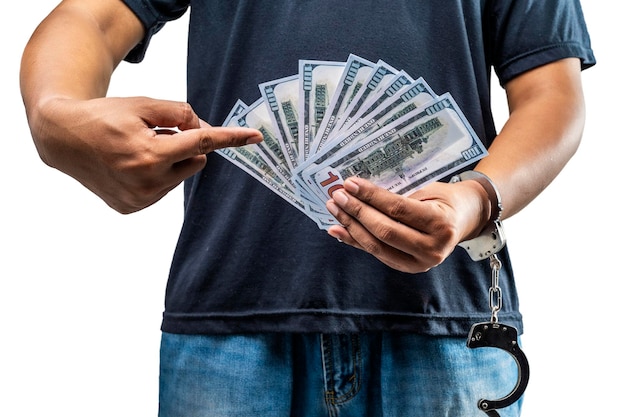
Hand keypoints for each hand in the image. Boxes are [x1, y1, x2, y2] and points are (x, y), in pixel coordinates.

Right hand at [31, 96, 261, 212]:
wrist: (64, 139)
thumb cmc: (105, 116)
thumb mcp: (143, 103)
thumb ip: (179, 113)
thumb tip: (204, 130)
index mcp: (151, 153)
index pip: (202, 143)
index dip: (230, 138)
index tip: (254, 137)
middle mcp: (147, 181)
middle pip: (196, 162)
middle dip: (187, 146)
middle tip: (158, 134)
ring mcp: (139, 199)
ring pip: (180, 176)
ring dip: (171, 161)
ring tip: (140, 149)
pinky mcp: (131, 208)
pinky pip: (163, 189)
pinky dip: (157, 175)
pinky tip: (132, 165)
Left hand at [325, 177, 489, 272]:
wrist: (465, 220)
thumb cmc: (444, 199)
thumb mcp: (428, 192)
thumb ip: (397, 198)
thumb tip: (357, 193)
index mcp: (441, 223)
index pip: (398, 209)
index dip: (371, 197)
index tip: (350, 184)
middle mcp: (433, 248)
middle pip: (385, 230)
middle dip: (357, 212)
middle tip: (337, 196)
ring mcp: (420, 263)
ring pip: (377, 246)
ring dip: (351, 227)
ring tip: (334, 209)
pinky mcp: (408, 268)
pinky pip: (376, 254)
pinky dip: (354, 241)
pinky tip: (337, 229)